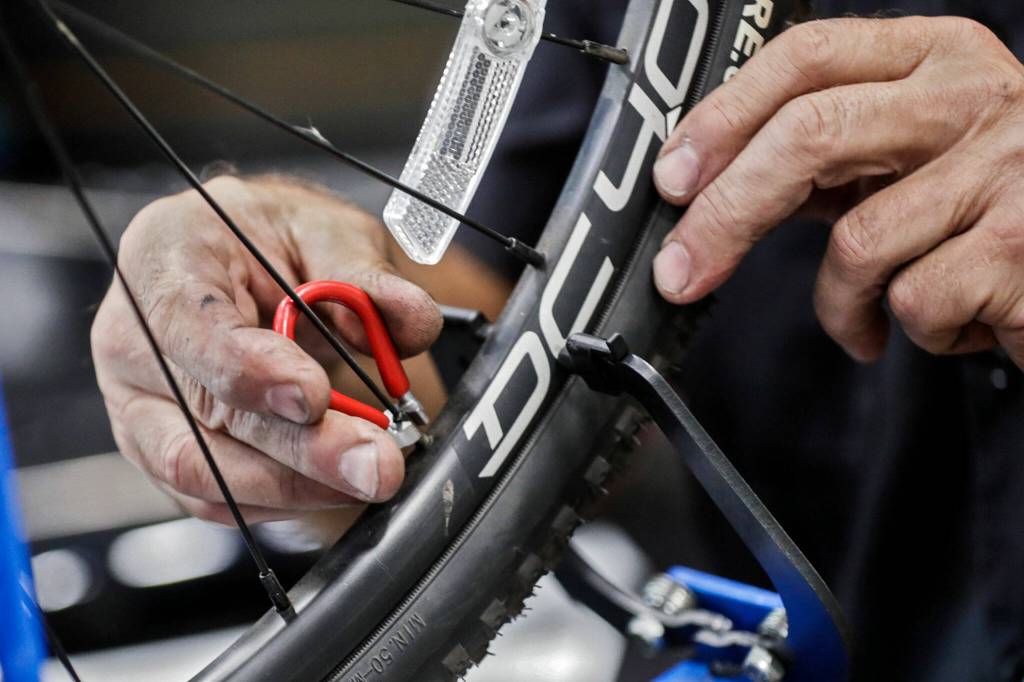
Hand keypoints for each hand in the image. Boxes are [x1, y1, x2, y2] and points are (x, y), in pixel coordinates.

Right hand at [91, 175, 441, 523]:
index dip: (252, 370)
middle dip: (300, 450)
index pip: (190, 326)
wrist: (235, 264)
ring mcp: (137, 405)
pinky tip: (334, 485)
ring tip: (368, 475)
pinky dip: (281, 500)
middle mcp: (132, 340)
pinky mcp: (160, 452)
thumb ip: (367, 277)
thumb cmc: (265, 239)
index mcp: (163, 261)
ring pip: (204, 473)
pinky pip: (214, 498)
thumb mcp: (325, 230)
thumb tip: (414, 322)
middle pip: (203, 415)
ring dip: (296, 486)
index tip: (316, 396)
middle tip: (375, 461)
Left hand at [652, 16, 1023, 365]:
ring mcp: (1008, 167)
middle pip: (809, 134)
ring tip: (868, 317)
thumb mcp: (908, 156)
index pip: (805, 57)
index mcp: (933, 56)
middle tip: (681, 272)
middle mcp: (973, 95)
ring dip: (843, 302)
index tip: (671, 178)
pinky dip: (909, 333)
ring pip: (859, 240)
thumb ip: (824, 152)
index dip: (723, 117)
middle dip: (726, 214)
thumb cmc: (989, 208)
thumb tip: (703, 184)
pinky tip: (947, 324)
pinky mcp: (1023, 246)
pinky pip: (913, 301)